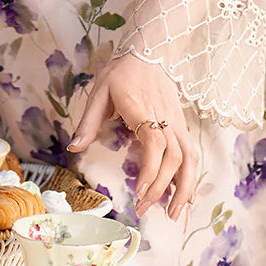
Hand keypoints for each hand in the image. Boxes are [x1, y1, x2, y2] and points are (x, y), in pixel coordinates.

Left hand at [68, 52, 197, 221]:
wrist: (149, 51)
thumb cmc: (121, 73)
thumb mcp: (98, 92)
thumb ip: (88, 122)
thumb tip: (74, 148)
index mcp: (142, 108)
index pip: (154, 142)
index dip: (150, 169)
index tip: (138, 191)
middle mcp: (165, 117)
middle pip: (173, 157)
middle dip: (161, 187)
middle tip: (142, 208)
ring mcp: (177, 122)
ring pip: (189, 158)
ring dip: (184, 188)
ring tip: (173, 214)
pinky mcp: (182, 125)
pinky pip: (191, 153)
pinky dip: (191, 177)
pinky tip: (185, 196)